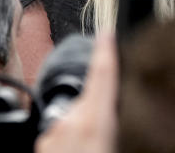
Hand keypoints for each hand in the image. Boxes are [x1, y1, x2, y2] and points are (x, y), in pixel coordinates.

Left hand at [35, 33, 117, 152]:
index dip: (106, 51)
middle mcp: (68, 124)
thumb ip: (124, 128)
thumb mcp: (120, 147)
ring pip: (76, 119)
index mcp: (92, 123)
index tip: (107, 33)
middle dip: (100, 107)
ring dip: (86, 128)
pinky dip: (73, 140)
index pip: (102, 75)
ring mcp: (51, 135)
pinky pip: (63, 134)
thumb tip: (131, 118)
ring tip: (96, 149)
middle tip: (112, 130)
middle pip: (89, 100)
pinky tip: (83, 152)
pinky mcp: (42, 146)